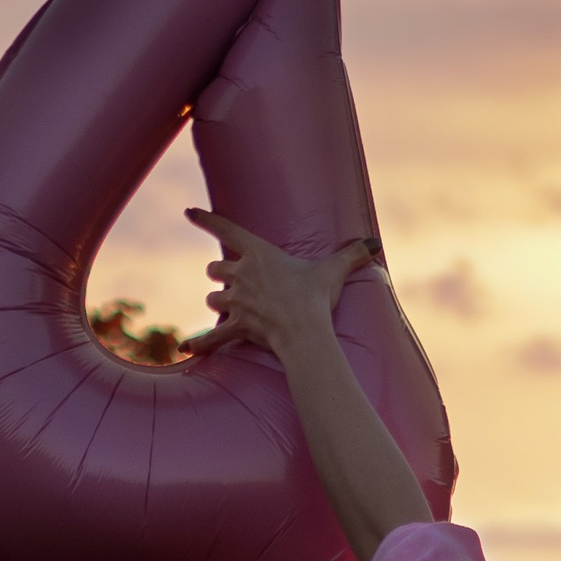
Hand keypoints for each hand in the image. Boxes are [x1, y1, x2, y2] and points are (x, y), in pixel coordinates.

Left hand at [186, 208, 374, 361]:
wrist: (304, 331)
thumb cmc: (316, 297)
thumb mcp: (333, 271)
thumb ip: (352, 255)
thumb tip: (375, 244)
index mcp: (258, 254)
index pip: (226, 230)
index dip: (206, 220)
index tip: (190, 213)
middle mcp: (241, 275)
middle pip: (215, 270)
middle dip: (221, 275)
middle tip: (231, 280)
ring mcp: (235, 302)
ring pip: (213, 299)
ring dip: (218, 302)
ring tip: (228, 308)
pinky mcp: (236, 327)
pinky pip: (212, 336)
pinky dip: (200, 343)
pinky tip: (186, 348)